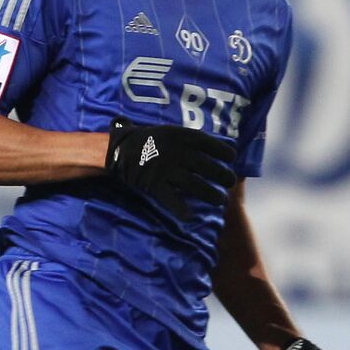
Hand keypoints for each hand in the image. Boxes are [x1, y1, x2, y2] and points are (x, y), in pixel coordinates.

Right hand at [105, 117, 235, 220]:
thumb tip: (225, 145)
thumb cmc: (150, 141)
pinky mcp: (153, 184)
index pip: (208, 143)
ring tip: (220, 200)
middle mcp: (174, 152)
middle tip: (230, 182)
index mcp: (180, 137)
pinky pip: (170, 199)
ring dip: (210, 194)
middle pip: (205, 166)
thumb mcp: (171, 132)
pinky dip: (181, 210)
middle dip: (222, 175)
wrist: (117, 149)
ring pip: (194, 185)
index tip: (232, 157)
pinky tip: (191, 217)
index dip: (223, 151)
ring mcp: (164, 168)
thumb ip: (192, 140)